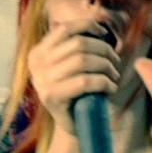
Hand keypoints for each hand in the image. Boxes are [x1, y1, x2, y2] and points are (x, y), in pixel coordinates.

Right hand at [27, 19, 121, 134]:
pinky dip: (104, 82)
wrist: (75, 126)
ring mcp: (42, 81)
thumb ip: (77, 47)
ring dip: (106, 66)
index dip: (88, 26)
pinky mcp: (52, 98)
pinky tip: (111, 88)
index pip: (65, 29)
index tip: (104, 34)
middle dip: (104, 50)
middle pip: (79, 43)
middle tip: (115, 62)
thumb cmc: (79, 93)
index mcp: (38, 53)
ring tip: (114, 76)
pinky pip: (85, 81)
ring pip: (83, 60)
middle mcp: (37, 65)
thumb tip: (99, 28)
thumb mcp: (72, 66)